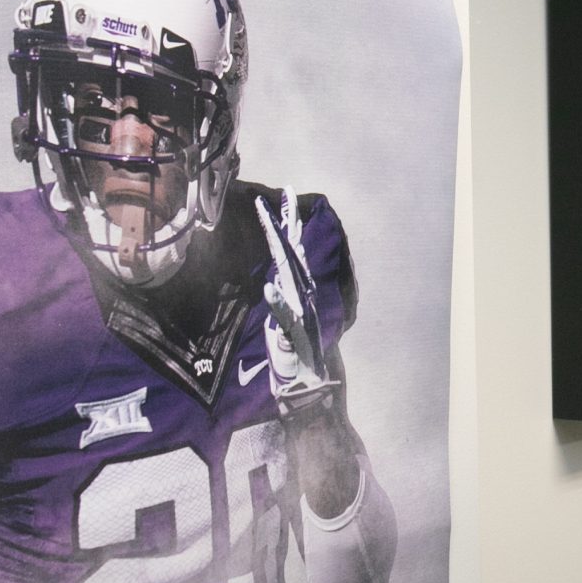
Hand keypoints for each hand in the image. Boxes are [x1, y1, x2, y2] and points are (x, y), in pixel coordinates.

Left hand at [254, 193, 334, 407]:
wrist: (312, 389)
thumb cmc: (294, 357)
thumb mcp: (285, 322)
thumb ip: (281, 300)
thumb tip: (271, 280)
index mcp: (297, 291)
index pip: (288, 252)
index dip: (282, 224)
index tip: (276, 197)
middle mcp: (303, 297)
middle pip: (293, 254)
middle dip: (287, 223)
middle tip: (284, 193)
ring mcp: (300, 314)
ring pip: (292, 277)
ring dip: (284, 251)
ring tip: (277, 226)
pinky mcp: (294, 337)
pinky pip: (285, 318)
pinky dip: (279, 304)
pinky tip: (269, 289)